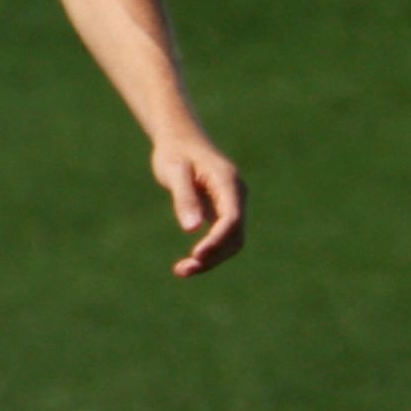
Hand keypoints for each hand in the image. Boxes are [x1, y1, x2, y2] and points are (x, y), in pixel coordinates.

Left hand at [153, 131, 247, 277]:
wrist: (180, 140)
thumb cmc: (175, 153)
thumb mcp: (174, 171)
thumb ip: (184, 198)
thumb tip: (191, 229)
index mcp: (228, 182)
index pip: (232, 219)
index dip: (217, 240)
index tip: (196, 255)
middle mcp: (236, 195)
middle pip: (235, 235)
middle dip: (213, 255)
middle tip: (183, 270)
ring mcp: (232, 203)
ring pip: (231, 240)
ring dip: (211, 258)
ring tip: (181, 270)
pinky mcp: (223, 210)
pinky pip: (223, 236)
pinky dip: (209, 251)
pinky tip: (190, 262)